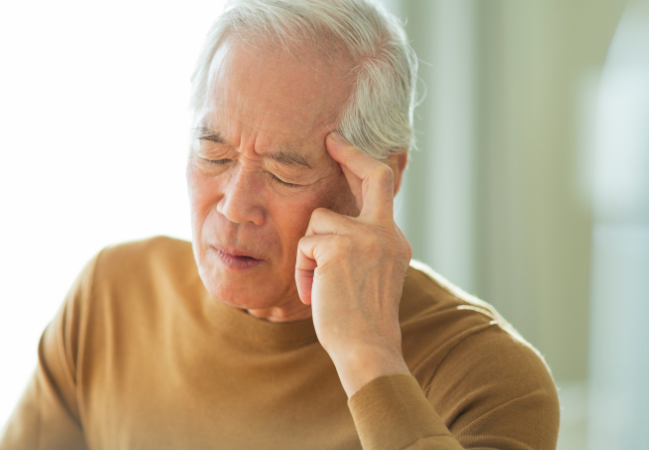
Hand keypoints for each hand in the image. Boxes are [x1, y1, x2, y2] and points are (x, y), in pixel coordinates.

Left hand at [295, 132, 411, 396]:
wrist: (367, 348)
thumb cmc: (359, 321)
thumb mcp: (369, 276)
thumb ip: (360, 246)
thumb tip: (329, 223)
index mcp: (393, 240)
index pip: (382, 190)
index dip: (363, 164)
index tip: (342, 147)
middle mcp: (386, 233)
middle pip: (373, 175)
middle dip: (350, 152)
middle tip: (330, 139)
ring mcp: (367, 237)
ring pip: (318, 220)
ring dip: (308, 252)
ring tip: (316, 285)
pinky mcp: (340, 245)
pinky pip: (305, 244)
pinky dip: (301, 270)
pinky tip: (313, 292)